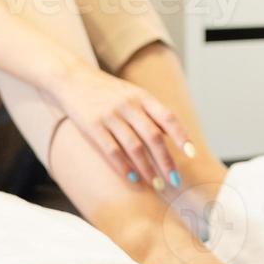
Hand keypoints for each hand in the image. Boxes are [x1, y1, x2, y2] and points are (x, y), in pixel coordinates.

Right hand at [53, 63, 192, 188]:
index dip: (181, 136)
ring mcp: (110, 115)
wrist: (73, 79)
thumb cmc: (108, 91)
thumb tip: (175, 136)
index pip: (167, 117)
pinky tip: (133, 179)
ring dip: (147, 169)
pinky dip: (124, 167)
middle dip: (166, 161)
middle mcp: (128, 105)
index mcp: (142, 97)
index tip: (191, 154)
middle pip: (153, 137)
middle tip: (174, 181)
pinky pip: (112, 151)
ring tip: (156, 185)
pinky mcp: (92, 126)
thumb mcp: (134, 94)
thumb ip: (153, 113)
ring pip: (134, 147)